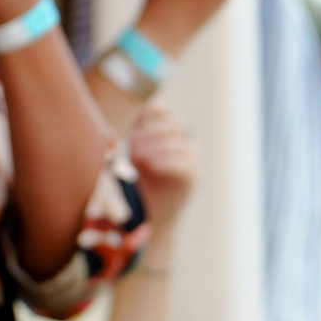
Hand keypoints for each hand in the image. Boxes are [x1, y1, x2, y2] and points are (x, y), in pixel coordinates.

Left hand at [127, 103, 195, 230]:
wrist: (147, 210)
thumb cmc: (138, 178)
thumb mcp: (132, 152)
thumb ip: (136, 134)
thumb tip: (128, 122)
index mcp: (167, 132)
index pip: (165, 110)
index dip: (151, 113)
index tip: (136, 126)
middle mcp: (182, 142)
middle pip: (170, 125)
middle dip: (148, 135)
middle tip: (132, 150)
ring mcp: (190, 158)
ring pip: (177, 143)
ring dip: (154, 148)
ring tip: (138, 159)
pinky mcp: (191, 176)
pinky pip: (184, 163)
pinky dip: (165, 162)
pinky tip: (151, 166)